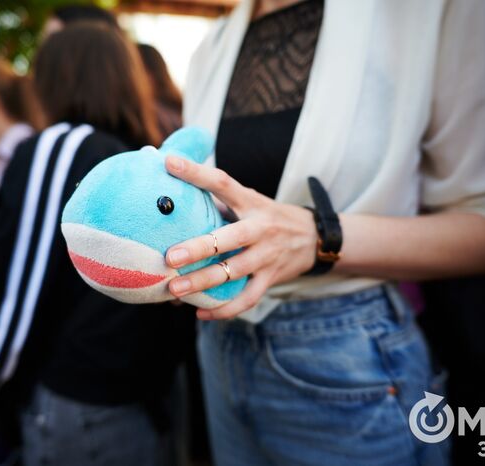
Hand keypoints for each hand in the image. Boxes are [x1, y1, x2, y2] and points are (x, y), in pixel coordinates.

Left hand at [164, 155, 317, 319]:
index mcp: (251, 202)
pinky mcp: (271, 278)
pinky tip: (201, 313)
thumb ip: (217, 201)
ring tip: (175, 290)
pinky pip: (248, 298)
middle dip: (199, 248)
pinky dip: (225, 309)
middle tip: (170, 257)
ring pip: (235, 272)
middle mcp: (260, 228)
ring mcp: (268, 256)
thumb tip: (172, 199)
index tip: (169, 163)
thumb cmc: (268, 217)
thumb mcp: (250, 201)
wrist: (315, 238)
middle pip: (230, 238)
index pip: (222, 182)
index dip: (196, 172)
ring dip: (204, 282)